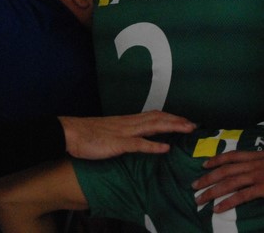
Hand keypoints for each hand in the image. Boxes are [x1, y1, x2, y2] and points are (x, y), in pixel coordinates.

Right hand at [58, 111, 194, 159]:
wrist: (69, 132)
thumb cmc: (86, 134)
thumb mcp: (109, 131)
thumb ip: (123, 133)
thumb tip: (135, 138)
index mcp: (127, 120)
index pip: (154, 115)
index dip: (170, 117)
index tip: (184, 120)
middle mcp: (129, 123)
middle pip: (158, 118)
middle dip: (177, 120)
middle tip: (194, 124)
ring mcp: (124, 132)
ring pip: (153, 127)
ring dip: (172, 127)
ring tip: (187, 129)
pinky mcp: (117, 144)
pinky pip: (138, 144)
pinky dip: (153, 146)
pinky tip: (165, 149)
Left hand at [192, 136, 263, 212]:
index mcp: (260, 155)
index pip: (232, 156)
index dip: (216, 160)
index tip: (204, 165)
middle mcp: (255, 164)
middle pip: (224, 170)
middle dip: (206, 178)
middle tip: (193, 186)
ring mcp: (258, 175)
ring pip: (228, 183)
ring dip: (211, 192)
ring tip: (199, 200)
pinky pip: (241, 196)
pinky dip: (227, 202)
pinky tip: (217, 209)